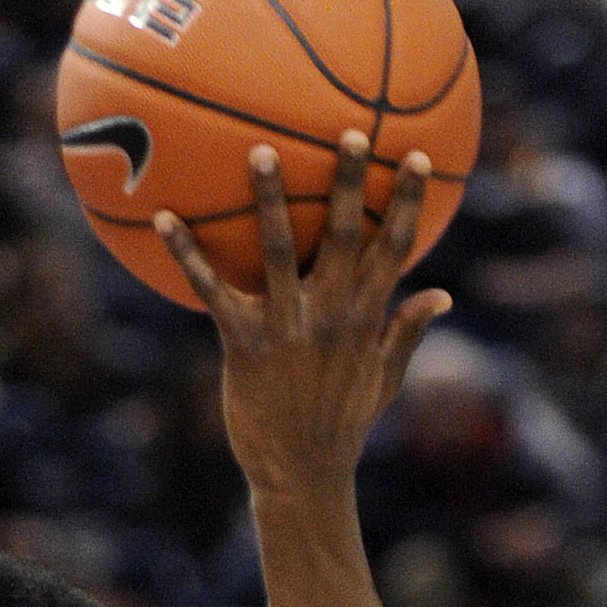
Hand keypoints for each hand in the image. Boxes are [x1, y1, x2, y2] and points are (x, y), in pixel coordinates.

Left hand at [155, 134, 451, 496]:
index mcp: (366, 319)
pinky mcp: (245, 344)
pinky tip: (165, 218)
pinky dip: (188, 254)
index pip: (394, 249)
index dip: (405, 202)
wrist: (301, 476)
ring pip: (281, 250)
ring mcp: (287, 328)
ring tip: (259, 151)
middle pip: (345, 236)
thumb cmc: (341, 427)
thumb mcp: (383, 381)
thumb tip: (442, 294)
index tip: (414, 155)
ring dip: (271, 199)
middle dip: (347, 182)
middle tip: (346, 130)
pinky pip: (213, 291)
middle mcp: (331, 315)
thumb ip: (406, 333)